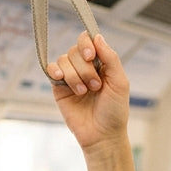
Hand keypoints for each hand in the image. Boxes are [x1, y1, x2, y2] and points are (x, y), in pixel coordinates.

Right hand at [47, 32, 129, 150]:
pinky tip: (61, 79)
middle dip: (85, 68)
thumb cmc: (114, 111)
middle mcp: (85, 67)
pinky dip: (55, 70)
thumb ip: (110, 58)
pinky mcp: (59, 88)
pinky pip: (51, 69)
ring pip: (64, 60)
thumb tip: (96, 36)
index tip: (91, 56)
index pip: (88, 41)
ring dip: (74, 76)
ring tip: (84, 92)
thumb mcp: (120, 82)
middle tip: (95, 86)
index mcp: (101, 63)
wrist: (102, 135)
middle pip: (75, 50)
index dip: (86, 44)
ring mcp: (71, 77)